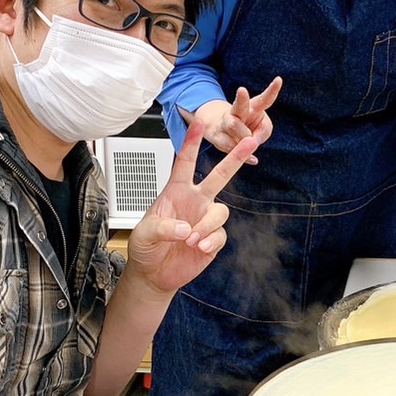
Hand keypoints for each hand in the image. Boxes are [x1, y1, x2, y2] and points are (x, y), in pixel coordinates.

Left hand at [126, 120, 256, 295]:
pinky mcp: (213, 239)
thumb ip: (164, 227)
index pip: (185, 163)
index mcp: (176, 192)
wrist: (154, 273)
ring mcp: (205, 219)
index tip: (199, 122)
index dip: (192, 143)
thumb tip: (187, 228)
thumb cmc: (146, 246)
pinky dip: (210, 240)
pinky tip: (198, 247)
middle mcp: (195, 201)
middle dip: (235, 158)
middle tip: (250, 141)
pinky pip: (220, 234)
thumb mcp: (145, 233)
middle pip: (220, 175)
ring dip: (207, 225)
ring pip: (221, 210)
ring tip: (190, 239)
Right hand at [193, 77, 282, 161]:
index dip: (272, 90)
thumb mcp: (262, 128)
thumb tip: (252, 142)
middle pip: (239, 104)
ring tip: (250, 144)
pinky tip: (253, 160)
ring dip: (244, 137)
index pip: (264, 99)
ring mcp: (225, 122)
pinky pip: (230, 145)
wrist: (221, 130)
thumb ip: (263, 132)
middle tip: (242, 90)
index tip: (279, 79)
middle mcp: (238, 111)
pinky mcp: (218, 136)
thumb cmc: (248, 126)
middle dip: (241, 98)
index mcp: (253, 106)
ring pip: (234, 127)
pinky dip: (242, 154)